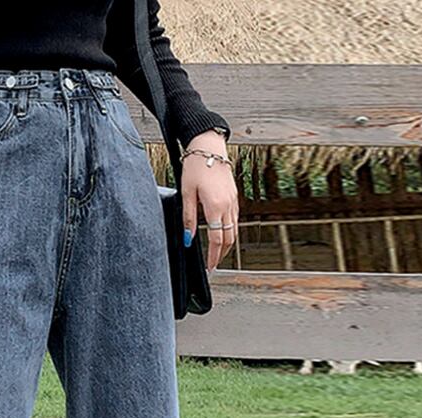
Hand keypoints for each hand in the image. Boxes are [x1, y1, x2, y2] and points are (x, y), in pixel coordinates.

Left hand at [180, 131, 238, 271]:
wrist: (209, 146)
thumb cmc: (196, 166)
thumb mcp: (186, 193)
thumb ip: (189, 218)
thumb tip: (189, 238)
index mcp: (215, 206)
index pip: (217, 239)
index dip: (214, 256)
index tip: (210, 267)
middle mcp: (227, 205)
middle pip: (229, 238)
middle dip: (222, 254)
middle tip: (214, 265)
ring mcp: (233, 201)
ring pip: (234, 230)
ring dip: (227, 244)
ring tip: (219, 254)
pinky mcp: (233, 196)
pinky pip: (235, 219)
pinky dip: (230, 231)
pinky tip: (223, 235)